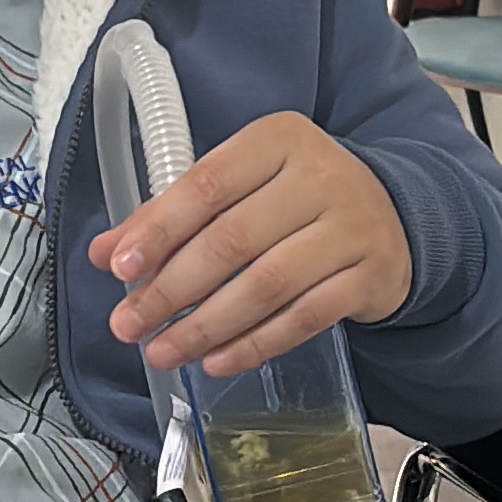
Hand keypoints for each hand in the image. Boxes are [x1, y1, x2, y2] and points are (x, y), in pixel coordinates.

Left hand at [90, 112, 411, 378]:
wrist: (395, 216)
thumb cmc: (297, 199)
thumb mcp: (239, 187)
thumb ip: (171, 214)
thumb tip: (106, 253)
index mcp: (277, 140)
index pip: (207, 185)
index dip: (159, 230)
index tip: (121, 268)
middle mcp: (319, 176)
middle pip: (232, 241)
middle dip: (171, 290)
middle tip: (130, 325)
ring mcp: (351, 227)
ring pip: (266, 285)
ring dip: (206, 326)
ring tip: (164, 351)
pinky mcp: (370, 275)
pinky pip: (304, 318)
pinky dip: (254, 344)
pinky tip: (216, 361)